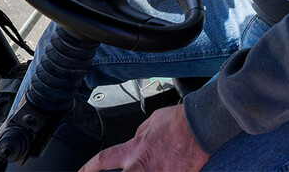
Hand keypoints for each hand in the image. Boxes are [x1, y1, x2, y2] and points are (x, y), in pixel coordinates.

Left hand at [78, 104, 208, 171]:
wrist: (200, 128)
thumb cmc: (179, 122)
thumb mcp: (151, 122)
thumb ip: (139, 135)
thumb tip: (135, 140)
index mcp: (133, 150)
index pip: (103, 160)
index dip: (88, 168)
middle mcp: (141, 167)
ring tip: (146, 170)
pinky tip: (165, 171)